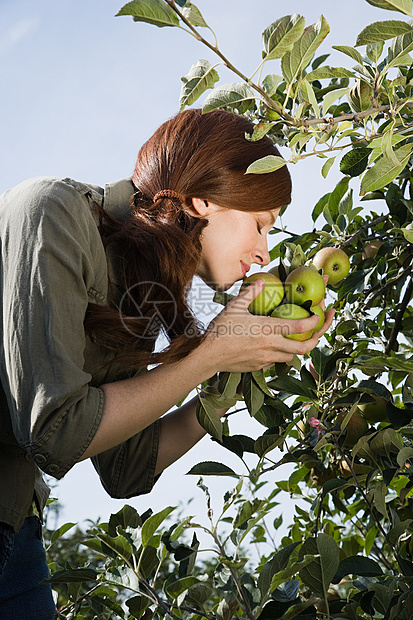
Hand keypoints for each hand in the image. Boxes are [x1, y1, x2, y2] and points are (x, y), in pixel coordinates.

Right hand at [201, 279, 334, 373]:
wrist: (207, 356)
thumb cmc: (220, 330)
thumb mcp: (234, 307)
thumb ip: (251, 293)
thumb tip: (262, 281)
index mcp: (267, 329)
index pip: (300, 326)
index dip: (315, 320)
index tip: (320, 313)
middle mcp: (270, 346)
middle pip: (304, 347)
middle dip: (317, 338)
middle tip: (320, 329)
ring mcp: (266, 359)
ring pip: (292, 356)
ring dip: (299, 347)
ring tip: (302, 337)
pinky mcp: (259, 367)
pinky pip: (276, 361)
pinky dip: (282, 354)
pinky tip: (277, 345)